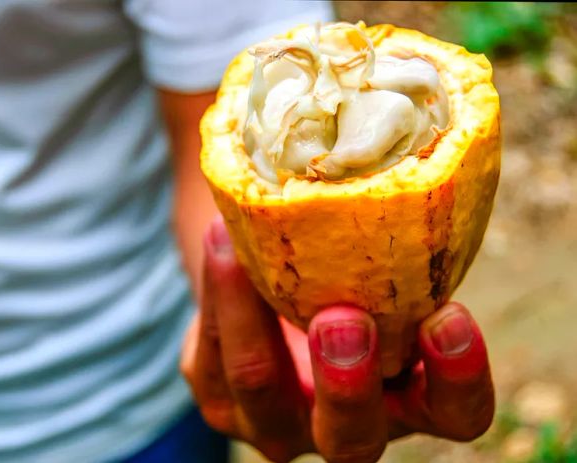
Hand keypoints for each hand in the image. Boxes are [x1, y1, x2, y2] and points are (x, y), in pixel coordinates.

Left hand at [181, 217, 494, 462]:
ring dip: (251, 319)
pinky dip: (216, 291)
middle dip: (346, 382)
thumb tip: (391, 142)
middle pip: (353, 440)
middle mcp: (344, 427)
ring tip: (237, 245)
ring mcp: (275, 423)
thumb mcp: (380, 267)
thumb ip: (393, 246)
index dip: (459, 377)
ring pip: (260, 392)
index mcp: (408, 401)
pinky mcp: (221, 401)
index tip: (449, 316)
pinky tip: (219, 236)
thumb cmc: (348, 275)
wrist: (273, 292)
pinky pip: (211, 355)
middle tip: (343, 318)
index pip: (456, 415)